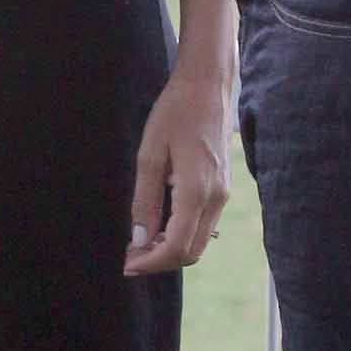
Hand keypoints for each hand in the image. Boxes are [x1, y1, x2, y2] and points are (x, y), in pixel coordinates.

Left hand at [125, 67, 232, 276]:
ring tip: (141, 242)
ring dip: (171, 249)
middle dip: (160, 261)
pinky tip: (160, 225)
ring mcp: (223, 194)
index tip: (127, 264)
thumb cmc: (175, 112)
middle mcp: (216, 198)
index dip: (151, 261)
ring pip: (199, 241)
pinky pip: (204, 225)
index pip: (177, 245)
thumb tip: (140, 239)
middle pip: (191, 252)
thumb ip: (145, 200)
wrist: (207, 86)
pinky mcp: (222, 188)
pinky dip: (182, 235)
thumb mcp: (150, 154)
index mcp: (197, 190)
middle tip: (130, 256)